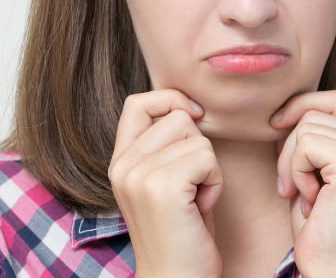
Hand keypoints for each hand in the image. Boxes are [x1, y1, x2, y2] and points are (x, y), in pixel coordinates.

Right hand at [109, 90, 223, 277]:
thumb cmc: (183, 234)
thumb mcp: (166, 182)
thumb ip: (165, 146)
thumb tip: (188, 106)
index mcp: (120, 162)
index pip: (138, 103)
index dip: (170, 100)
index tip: (194, 118)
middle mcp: (122, 165)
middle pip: (178, 117)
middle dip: (198, 148)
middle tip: (190, 189)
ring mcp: (138, 175)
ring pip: (197, 138)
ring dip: (209, 168)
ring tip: (194, 201)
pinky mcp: (162, 186)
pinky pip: (207, 157)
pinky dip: (215, 182)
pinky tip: (200, 208)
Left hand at [271, 91, 335, 277]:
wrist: (334, 268)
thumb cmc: (320, 226)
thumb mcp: (314, 172)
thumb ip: (309, 138)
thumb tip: (283, 110)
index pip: (334, 101)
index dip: (301, 106)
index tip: (275, 128)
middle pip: (316, 111)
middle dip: (290, 146)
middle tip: (291, 185)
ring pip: (306, 127)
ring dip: (291, 163)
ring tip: (304, 196)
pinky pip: (304, 144)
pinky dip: (295, 171)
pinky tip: (308, 199)